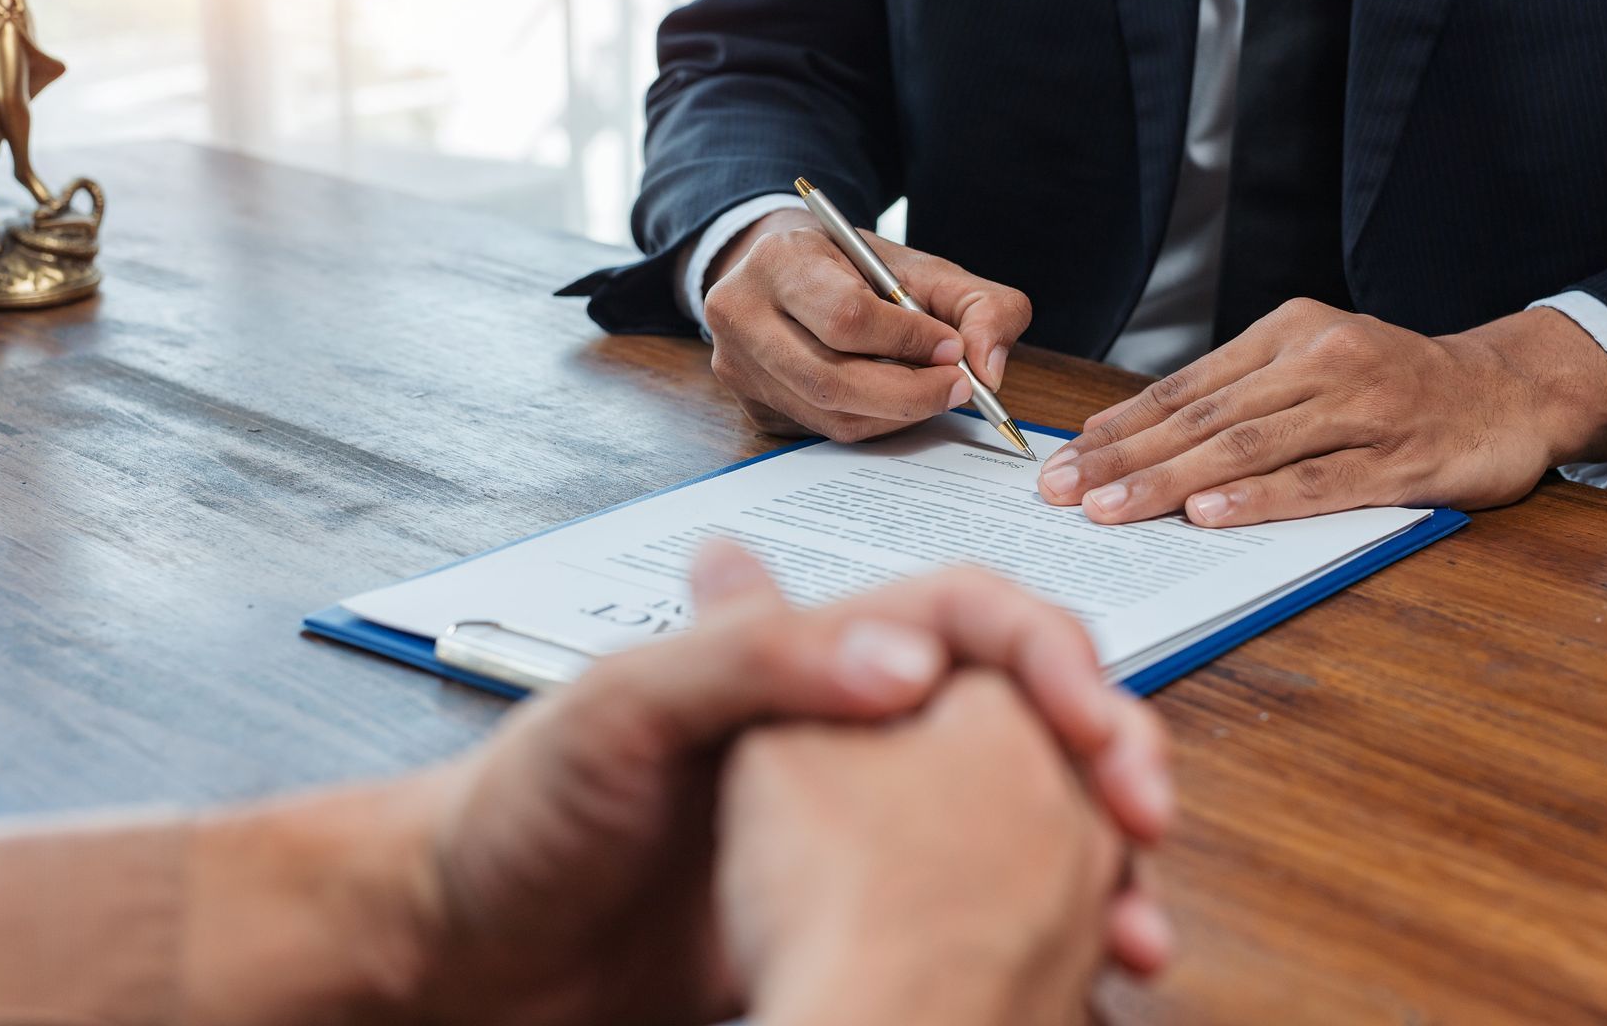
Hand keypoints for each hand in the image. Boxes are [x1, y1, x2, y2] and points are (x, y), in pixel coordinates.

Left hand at [397, 543, 1172, 1025]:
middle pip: (1021, 716)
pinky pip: (967, 923)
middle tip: (1144, 823)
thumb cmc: (520, 812)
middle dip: (1107, 755)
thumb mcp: (623, 710)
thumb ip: (753, 658)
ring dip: (1092, 862)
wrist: (463, 953)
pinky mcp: (837, 923)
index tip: (1099, 731)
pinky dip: (1035, 949)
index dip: (1053, 657)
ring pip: (1018, 823)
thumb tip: (907, 656)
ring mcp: (852, 835)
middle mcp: (847, 736)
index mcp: (802, 660)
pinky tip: (1068, 988)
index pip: (969, 618)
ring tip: (1133, 926)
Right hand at [701, 209, 1032, 442]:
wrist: (789, 274)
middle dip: (909, 392)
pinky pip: (821, 431)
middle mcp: (741, 314)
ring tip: (930, 390)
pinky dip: (871, 422)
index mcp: (779, 261)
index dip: (907, 340)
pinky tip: (891, 400)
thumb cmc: (857, 271)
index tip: (953, 348)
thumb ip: (979, 303)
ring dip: (894, 413)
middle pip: (831, 379)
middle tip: (959, 388)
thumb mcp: (922, 267)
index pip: (845, 317)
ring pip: (829, 414)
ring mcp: (738, 366)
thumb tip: (989, 367)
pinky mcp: (750, 404)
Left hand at [1038, 300, 1606, 527]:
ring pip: (1249, 448)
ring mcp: (1363, 409)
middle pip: (1205, 417)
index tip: (1066, 457)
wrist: (1511, 390)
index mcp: (1290, 333)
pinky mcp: (1401, 458)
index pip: (1187, 385)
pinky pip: (1318, 481)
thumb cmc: (1397, 386)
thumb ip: (1240, 395)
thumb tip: (1134, 437)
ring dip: (1172, 483)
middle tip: (1065, 492)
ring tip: (1114, 510)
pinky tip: (1208, 515)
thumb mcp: (1315, 365)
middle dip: (1125, 458)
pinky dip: (1258, 500)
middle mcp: (1321, 361)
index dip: (1121, 424)